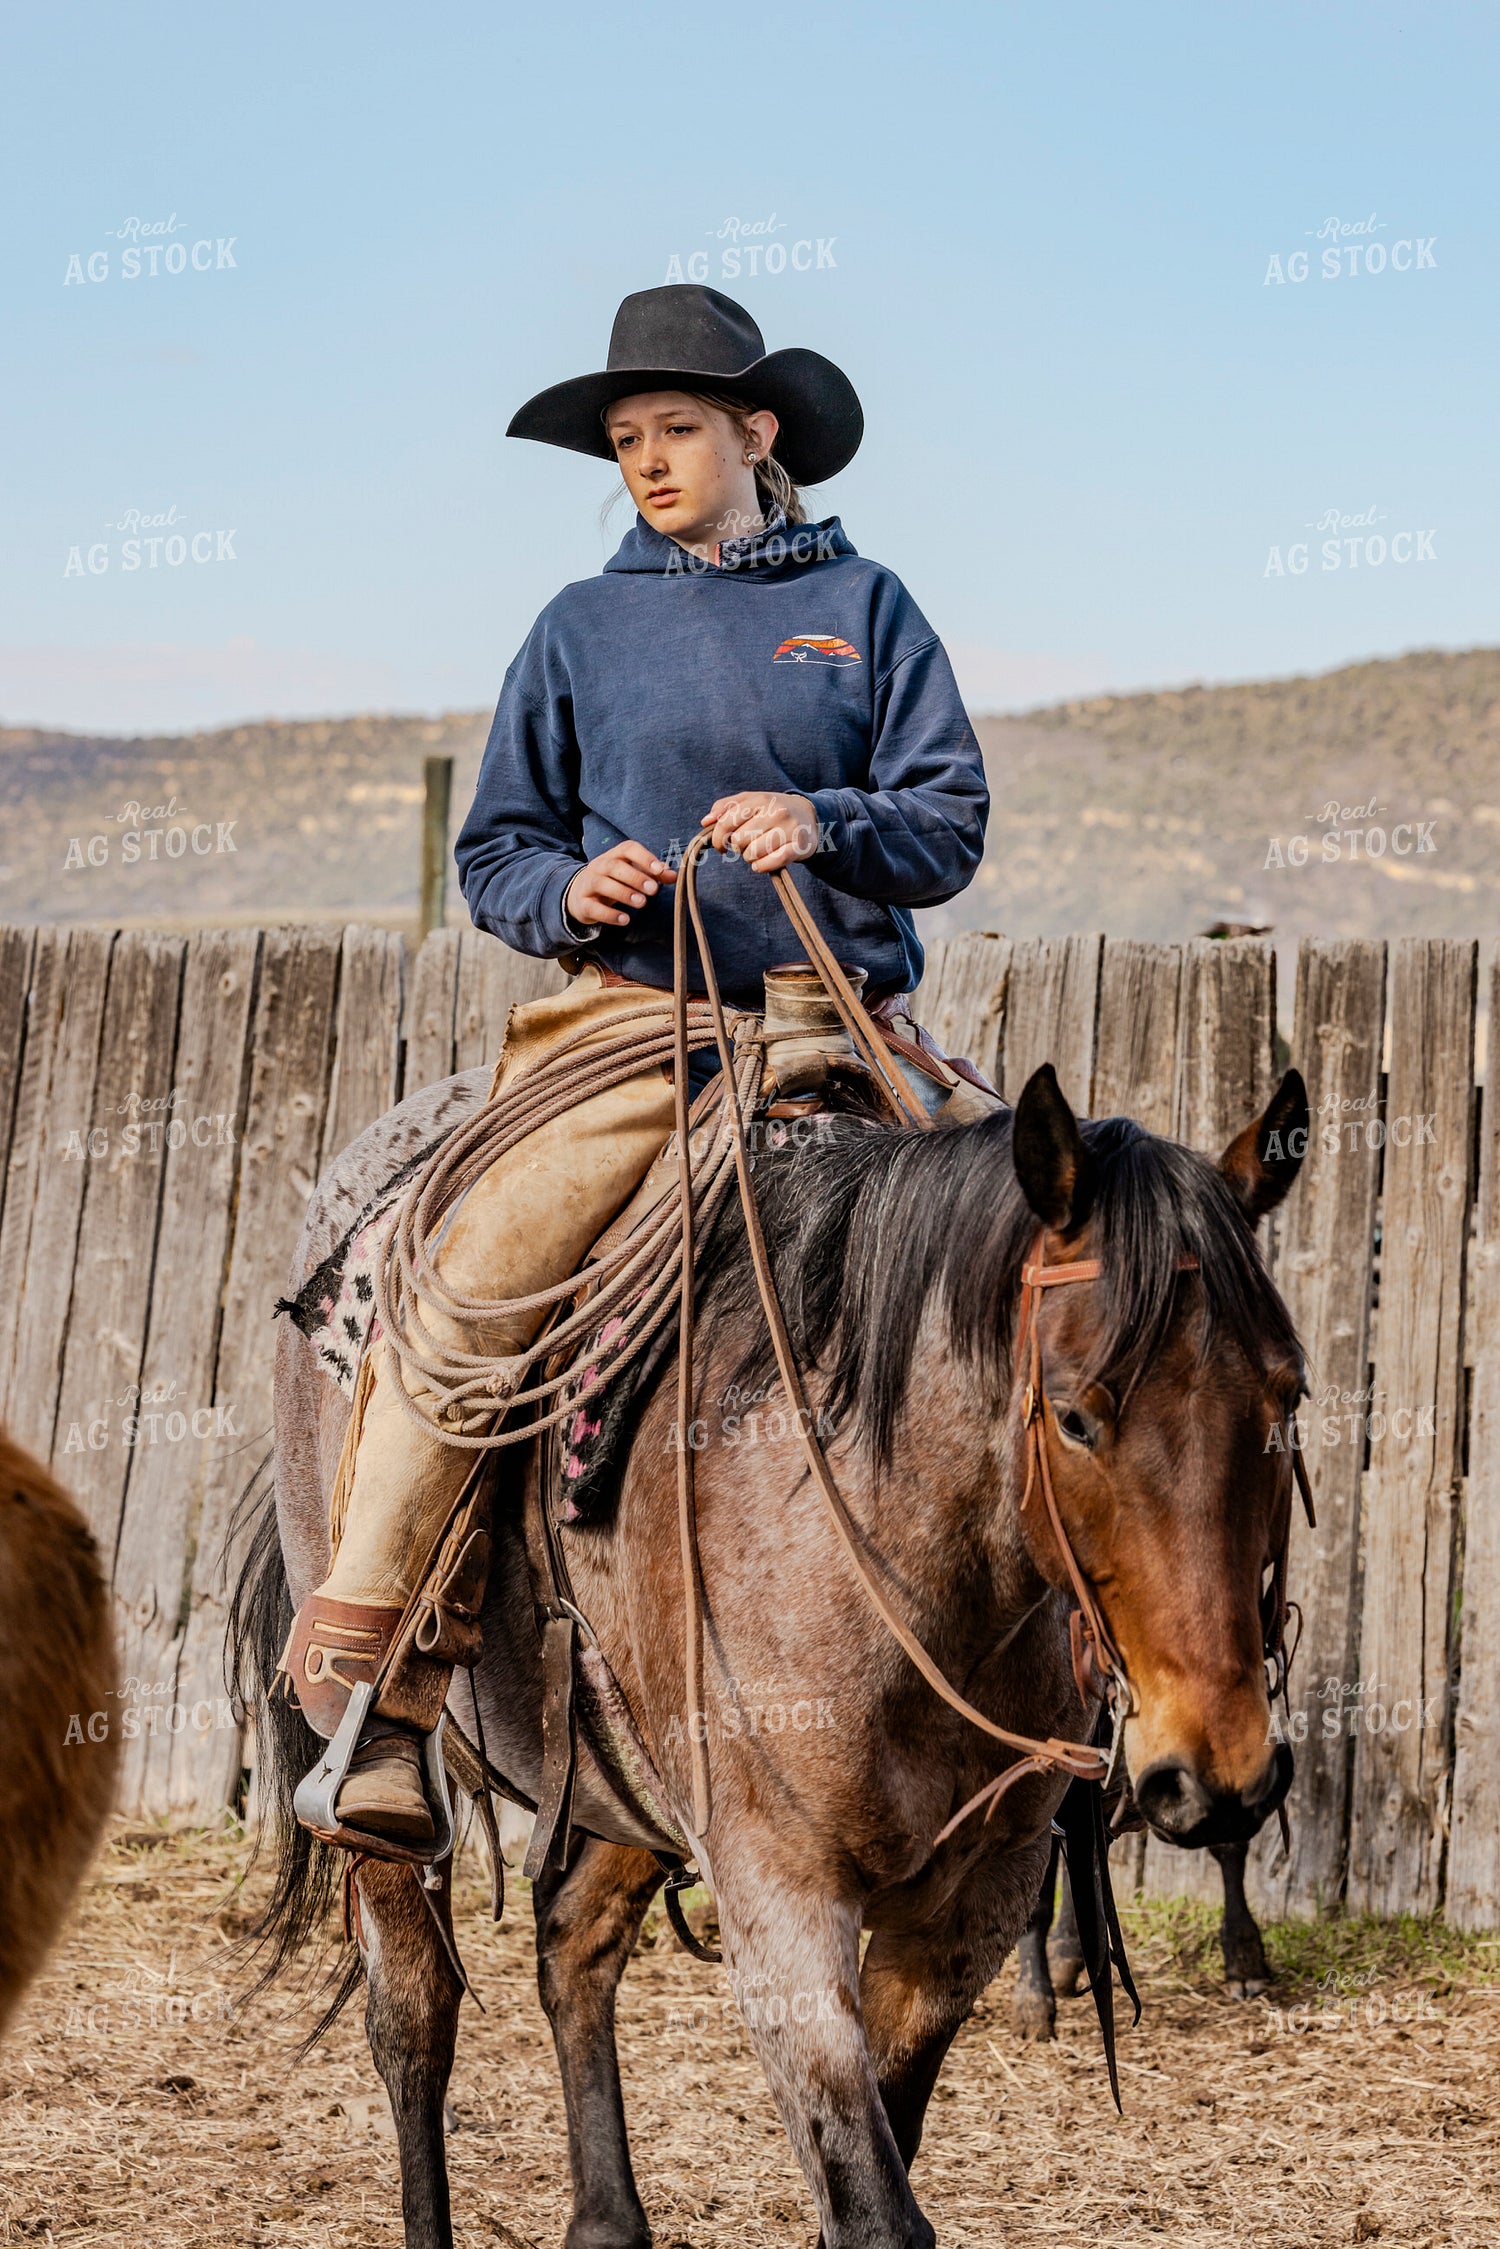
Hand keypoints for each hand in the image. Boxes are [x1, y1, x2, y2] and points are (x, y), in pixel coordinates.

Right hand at [564, 840, 676, 929]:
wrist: (579, 894)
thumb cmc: (613, 881)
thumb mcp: (632, 874)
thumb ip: (653, 874)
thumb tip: (674, 876)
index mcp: (614, 855)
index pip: (628, 849)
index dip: (644, 857)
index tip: (659, 870)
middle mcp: (599, 866)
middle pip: (615, 867)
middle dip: (635, 877)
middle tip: (654, 890)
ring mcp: (588, 884)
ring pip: (602, 884)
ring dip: (624, 893)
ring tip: (642, 903)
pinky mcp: (583, 904)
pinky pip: (594, 907)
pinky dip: (610, 914)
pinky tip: (625, 920)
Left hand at [701, 790, 820, 873]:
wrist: (810, 815)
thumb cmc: (773, 810)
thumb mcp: (750, 802)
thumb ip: (726, 807)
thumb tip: (706, 821)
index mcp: (761, 799)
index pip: (727, 822)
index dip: (718, 838)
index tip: (720, 845)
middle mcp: (777, 812)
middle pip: (739, 841)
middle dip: (738, 847)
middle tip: (747, 844)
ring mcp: (790, 829)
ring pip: (753, 854)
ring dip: (750, 858)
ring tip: (757, 851)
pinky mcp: (800, 846)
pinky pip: (771, 863)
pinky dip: (762, 866)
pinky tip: (761, 863)